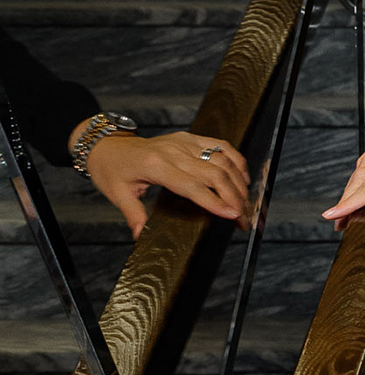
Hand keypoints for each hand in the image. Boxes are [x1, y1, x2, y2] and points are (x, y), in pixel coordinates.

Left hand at [81, 127, 251, 240]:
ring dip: (239, 181)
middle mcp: (174, 151)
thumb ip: (133, 215)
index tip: (233, 215)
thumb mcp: (118, 195)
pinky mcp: (189, 137)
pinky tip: (243, 176)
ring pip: (221, 159)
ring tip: (247, 202)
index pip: (192, 186)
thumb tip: (141, 237)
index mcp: (156, 165)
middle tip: (244, 217)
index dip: (215, 201)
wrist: (107, 145)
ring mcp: (184, 142)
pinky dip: (236, 160)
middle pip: (214, 173)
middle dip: (234, 197)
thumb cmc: (112, 170)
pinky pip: (220, 145)